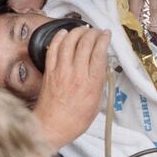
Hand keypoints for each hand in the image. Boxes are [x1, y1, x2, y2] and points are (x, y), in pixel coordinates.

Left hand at [33, 27, 110, 148]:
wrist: (51, 127)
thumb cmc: (74, 120)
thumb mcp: (97, 103)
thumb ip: (100, 82)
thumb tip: (102, 67)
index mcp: (91, 83)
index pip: (99, 52)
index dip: (104, 39)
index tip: (106, 34)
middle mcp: (76, 74)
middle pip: (85, 43)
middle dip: (93, 33)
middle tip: (96, 32)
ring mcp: (61, 71)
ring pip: (69, 42)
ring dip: (77, 32)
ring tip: (82, 30)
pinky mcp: (49, 71)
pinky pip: (53, 48)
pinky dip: (58, 37)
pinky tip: (63, 33)